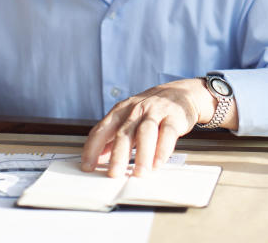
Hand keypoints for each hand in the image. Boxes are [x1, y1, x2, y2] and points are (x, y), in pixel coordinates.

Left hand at [82, 78, 227, 178]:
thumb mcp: (129, 118)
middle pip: (124, 133)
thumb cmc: (151, 109)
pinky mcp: (174, 117)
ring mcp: (156, 112)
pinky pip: (167, 134)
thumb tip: (97, 158)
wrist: (181, 93)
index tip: (87, 166)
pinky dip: (162, 150)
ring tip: (139, 173)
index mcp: (121, 111)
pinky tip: (158, 164)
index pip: (102, 129)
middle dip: (117, 155)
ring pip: (146, 133)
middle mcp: (136, 110)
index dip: (93, 148)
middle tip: (113, 174)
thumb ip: (113, 137)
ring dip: (142, 154)